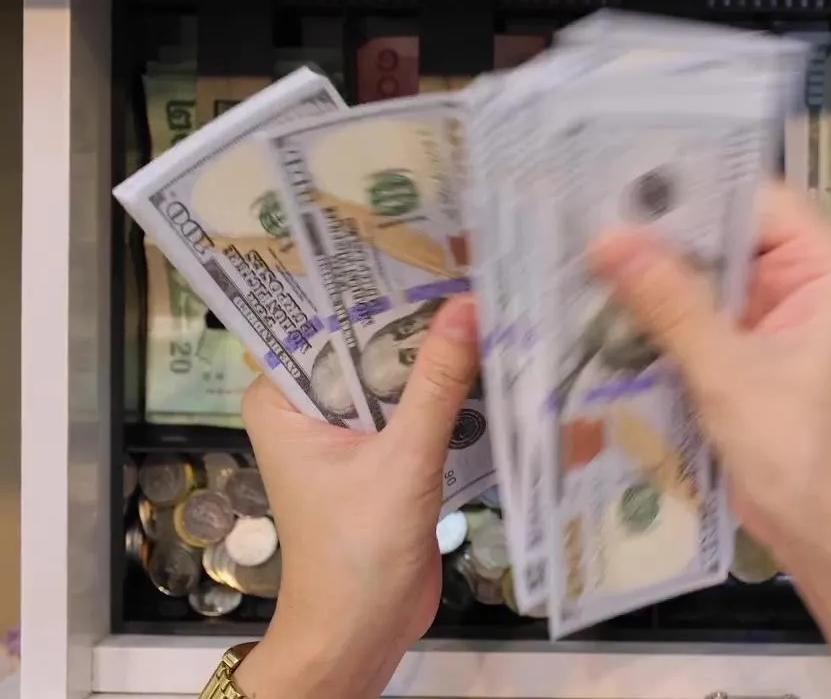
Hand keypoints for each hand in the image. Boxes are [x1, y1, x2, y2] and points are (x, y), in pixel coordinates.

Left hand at [232, 296, 480, 698]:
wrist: (362, 635)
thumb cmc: (357, 552)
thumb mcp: (402, 459)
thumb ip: (437, 384)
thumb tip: (470, 306)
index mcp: (281, 398)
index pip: (323, 320)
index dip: (373, 286)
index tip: (427, 246)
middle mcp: (309, 407)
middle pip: (367, 344)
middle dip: (418, 320)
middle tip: (477, 269)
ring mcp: (349, 432)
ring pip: (398, 377)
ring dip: (442, 359)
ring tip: (497, 308)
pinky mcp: (385, 458)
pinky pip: (418, 411)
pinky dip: (452, 398)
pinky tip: (497, 367)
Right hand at [588, 182, 830, 564]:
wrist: (822, 533)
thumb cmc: (798, 452)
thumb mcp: (728, 372)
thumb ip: (669, 302)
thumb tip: (607, 239)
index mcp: (825, 265)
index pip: (750, 196)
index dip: (686, 186)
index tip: (615, 179)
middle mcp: (804, 275)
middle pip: (724, 229)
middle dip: (660, 228)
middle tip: (582, 211)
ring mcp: (775, 311)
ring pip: (706, 269)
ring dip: (654, 269)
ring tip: (582, 249)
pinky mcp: (749, 345)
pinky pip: (699, 308)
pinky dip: (660, 308)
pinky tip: (605, 300)